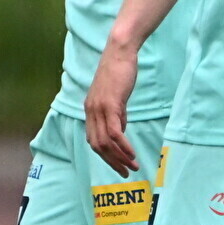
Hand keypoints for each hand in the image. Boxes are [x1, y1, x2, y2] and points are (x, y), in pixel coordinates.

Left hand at [85, 39, 139, 176]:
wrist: (119, 52)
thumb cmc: (119, 71)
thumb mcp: (116, 97)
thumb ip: (117, 115)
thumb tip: (121, 132)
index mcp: (90, 111)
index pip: (94, 141)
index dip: (105, 157)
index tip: (118, 166)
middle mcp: (91, 112)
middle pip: (98, 146)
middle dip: (112, 162)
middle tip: (126, 172)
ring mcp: (99, 109)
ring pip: (106, 142)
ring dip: (120, 158)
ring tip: (133, 166)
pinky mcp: (110, 104)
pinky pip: (115, 132)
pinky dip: (123, 146)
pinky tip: (132, 153)